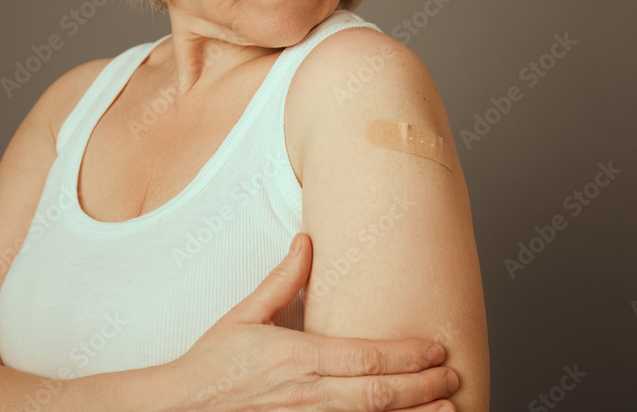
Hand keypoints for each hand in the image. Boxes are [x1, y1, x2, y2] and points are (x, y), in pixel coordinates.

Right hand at [163, 232, 459, 410]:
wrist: (180, 406)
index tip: (437, 349)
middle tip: (456, 377)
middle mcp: (306, 393)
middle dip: (424, 387)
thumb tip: (306, 241)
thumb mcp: (245, 314)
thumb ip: (283, 280)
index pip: (366, 356)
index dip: (408, 355)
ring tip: (449, 410)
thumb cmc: (212, 363)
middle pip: (379, 393)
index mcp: (298, 356)